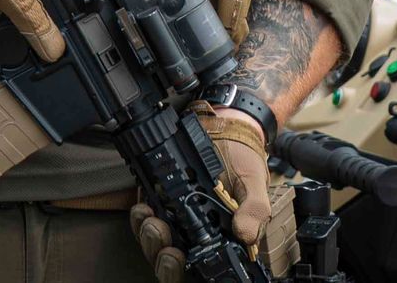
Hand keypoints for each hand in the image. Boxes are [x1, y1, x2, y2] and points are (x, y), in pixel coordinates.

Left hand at [129, 106, 271, 282]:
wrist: (228, 127)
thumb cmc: (244, 161)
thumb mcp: (255, 184)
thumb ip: (254, 210)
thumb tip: (245, 236)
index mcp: (222, 239)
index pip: (201, 267)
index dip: (183, 269)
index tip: (177, 255)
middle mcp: (197, 234)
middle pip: (171, 260)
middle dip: (160, 253)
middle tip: (162, 236)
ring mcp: (178, 218)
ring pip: (155, 242)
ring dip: (148, 234)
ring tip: (151, 217)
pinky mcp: (162, 200)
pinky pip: (145, 217)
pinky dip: (141, 214)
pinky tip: (143, 205)